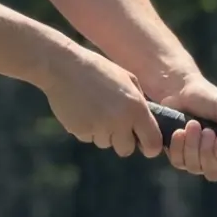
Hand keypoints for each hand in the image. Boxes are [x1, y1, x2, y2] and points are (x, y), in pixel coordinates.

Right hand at [39, 43, 163, 158]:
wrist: (63, 66)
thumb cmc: (99, 70)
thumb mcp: (128, 80)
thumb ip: (140, 105)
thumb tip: (146, 127)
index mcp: (136, 109)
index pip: (152, 143)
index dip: (150, 147)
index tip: (145, 146)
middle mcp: (120, 122)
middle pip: (126, 150)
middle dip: (122, 141)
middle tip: (114, 123)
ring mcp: (99, 128)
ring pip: (106, 143)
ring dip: (103, 133)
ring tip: (95, 109)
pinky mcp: (80, 131)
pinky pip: (88, 138)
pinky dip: (87, 129)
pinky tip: (82, 110)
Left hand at [154, 74, 216, 188]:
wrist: (180, 90)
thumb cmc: (209, 99)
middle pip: (215, 174)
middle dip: (208, 153)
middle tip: (207, 130)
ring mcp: (198, 160)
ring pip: (195, 168)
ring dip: (193, 146)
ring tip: (192, 124)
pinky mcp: (179, 156)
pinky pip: (179, 162)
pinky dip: (179, 146)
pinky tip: (179, 131)